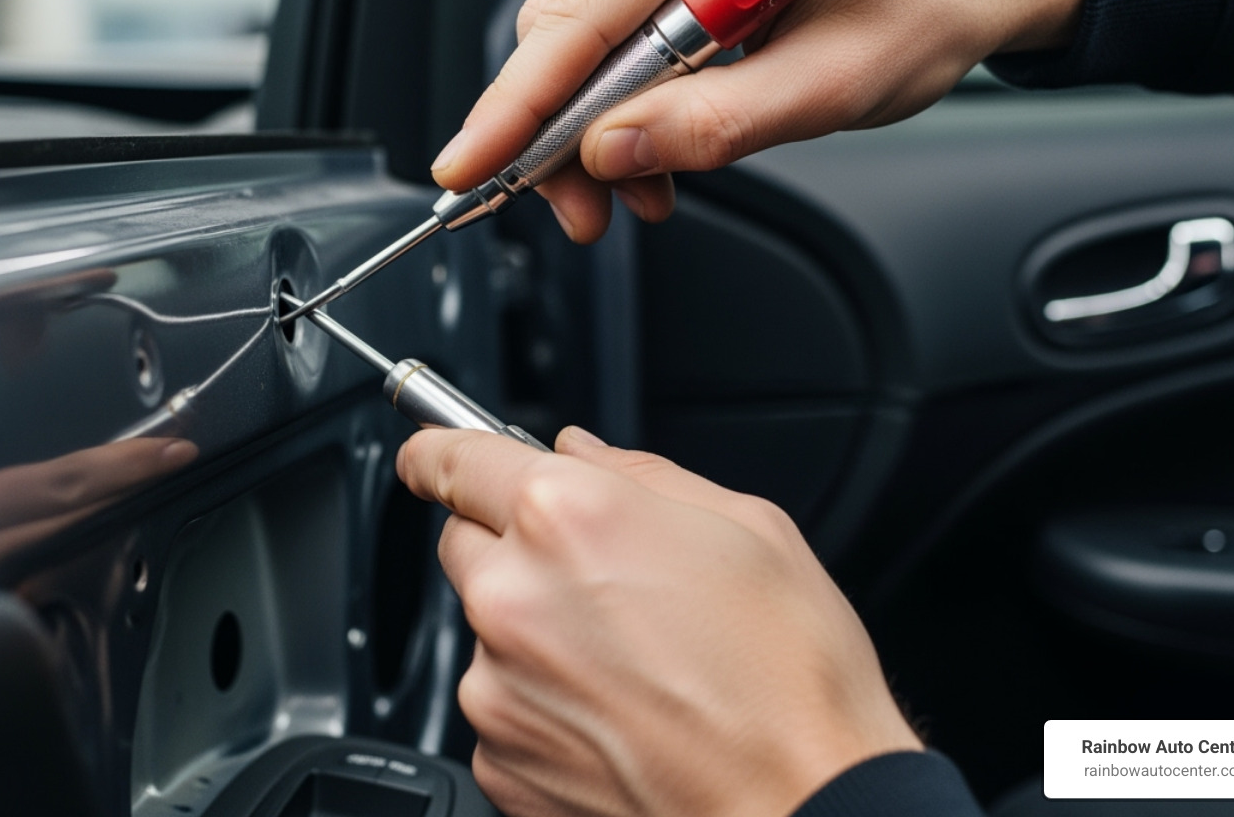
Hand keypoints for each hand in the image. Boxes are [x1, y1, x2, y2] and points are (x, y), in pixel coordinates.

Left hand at [395, 426, 921, 816]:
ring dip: (534, 630)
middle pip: (465, 544)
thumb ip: (640, 473)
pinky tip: (619, 712)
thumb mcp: (746, 527)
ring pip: (487, 630)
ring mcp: (499, 688)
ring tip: (632, 660)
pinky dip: (542, 703)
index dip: (437, 451)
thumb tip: (581, 451)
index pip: (452, 459)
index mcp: (568, 517)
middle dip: (512, 546)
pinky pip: (502, 706)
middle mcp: (514, 597)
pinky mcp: (500, 761)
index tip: (428, 456)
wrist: (805, 804)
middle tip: (598, 577)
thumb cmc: (792, 677)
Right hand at [430, 0, 1082, 242]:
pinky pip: (616, 40)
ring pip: (582, 44)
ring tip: (636, 199)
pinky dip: (623, 110)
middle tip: (584, 215)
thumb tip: (613, 153)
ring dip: (594, 133)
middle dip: (559, 135)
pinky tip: (653, 155)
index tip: (470, 167)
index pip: (581, 15)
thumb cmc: (924, 0)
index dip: (517, 103)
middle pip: (566, 31)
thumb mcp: (832, 82)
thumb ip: (719, 122)